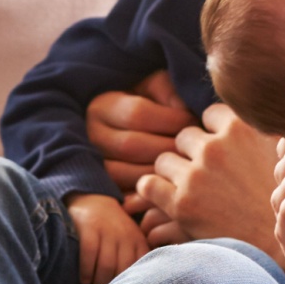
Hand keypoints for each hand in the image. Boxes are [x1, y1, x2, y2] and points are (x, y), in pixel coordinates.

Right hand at [67, 194, 149, 283]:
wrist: (92, 198)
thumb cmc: (112, 228)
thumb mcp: (130, 239)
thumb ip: (136, 258)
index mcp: (138, 241)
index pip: (139, 269)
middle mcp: (125, 235)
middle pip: (122, 270)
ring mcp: (107, 230)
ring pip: (106, 265)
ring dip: (99, 282)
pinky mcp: (89, 227)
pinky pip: (89, 253)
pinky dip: (86, 269)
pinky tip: (84, 279)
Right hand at [86, 70, 196, 199]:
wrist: (128, 126)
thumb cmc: (151, 103)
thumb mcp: (157, 87)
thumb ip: (168, 92)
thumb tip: (181, 110)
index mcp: (102, 106)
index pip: (137, 113)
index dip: (170, 119)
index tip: (193, 121)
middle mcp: (90, 135)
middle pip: (130, 145)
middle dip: (167, 148)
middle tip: (193, 149)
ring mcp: (92, 163)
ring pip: (124, 173)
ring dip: (159, 172)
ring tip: (185, 166)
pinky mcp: (101, 186)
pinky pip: (121, 194)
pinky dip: (146, 196)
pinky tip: (170, 190)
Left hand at [136, 104, 284, 265]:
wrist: (279, 249)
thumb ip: (272, 130)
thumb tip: (269, 110)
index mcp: (242, 129)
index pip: (210, 115)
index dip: (215, 134)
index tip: (223, 151)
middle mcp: (216, 148)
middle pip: (185, 137)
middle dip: (193, 154)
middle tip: (207, 175)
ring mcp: (195, 175)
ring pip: (164, 160)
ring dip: (174, 173)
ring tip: (191, 190)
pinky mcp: (180, 204)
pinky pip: (147, 185)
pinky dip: (152, 190)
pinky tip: (165, 198)